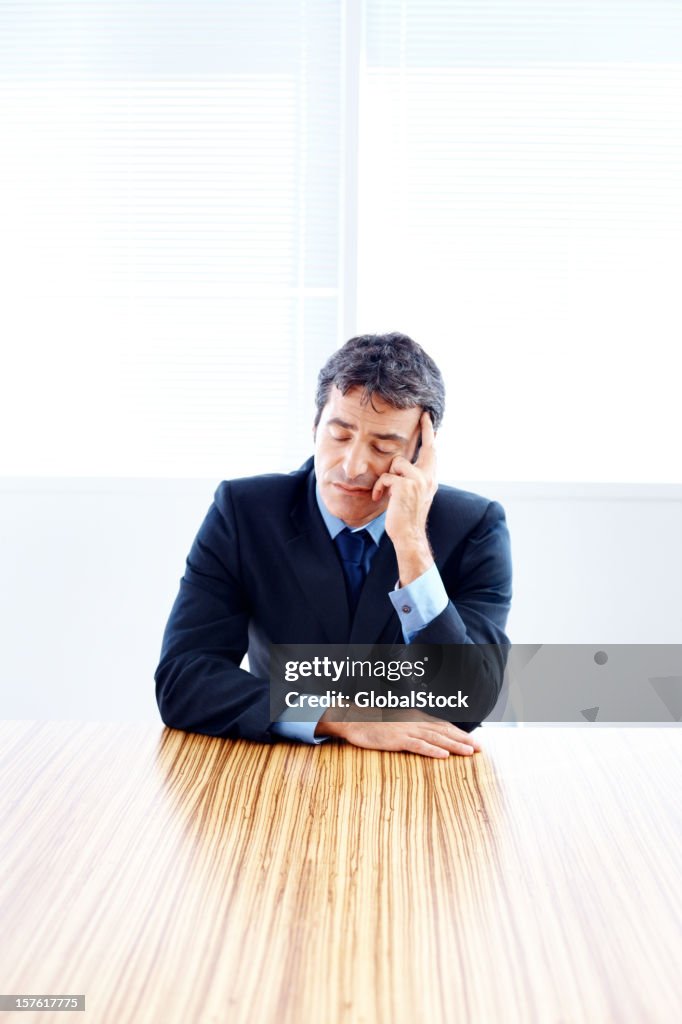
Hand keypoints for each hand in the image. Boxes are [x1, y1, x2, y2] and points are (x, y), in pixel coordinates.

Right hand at [315, 708, 480, 758]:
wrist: (354, 719)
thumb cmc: (374, 722)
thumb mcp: (397, 722)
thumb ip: (412, 725)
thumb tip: (426, 733)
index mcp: (416, 717)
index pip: (443, 726)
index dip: (460, 733)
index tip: (474, 741)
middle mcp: (415, 722)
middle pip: (444, 731)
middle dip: (463, 740)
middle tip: (480, 748)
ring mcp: (407, 730)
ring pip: (436, 739)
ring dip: (454, 746)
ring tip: (469, 752)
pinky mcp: (398, 740)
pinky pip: (418, 746)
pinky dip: (432, 751)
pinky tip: (443, 756)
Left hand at [371, 411, 437, 583]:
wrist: (408, 535)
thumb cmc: (406, 517)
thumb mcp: (414, 495)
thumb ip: (414, 479)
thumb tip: (403, 465)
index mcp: (430, 479)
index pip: (432, 453)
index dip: (430, 436)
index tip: (429, 421)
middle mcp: (428, 477)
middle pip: (428, 448)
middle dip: (426, 430)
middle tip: (423, 416)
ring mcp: (418, 480)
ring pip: (397, 463)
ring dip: (387, 477)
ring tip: (386, 492)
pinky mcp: (405, 485)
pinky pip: (386, 476)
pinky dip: (379, 488)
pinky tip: (380, 499)